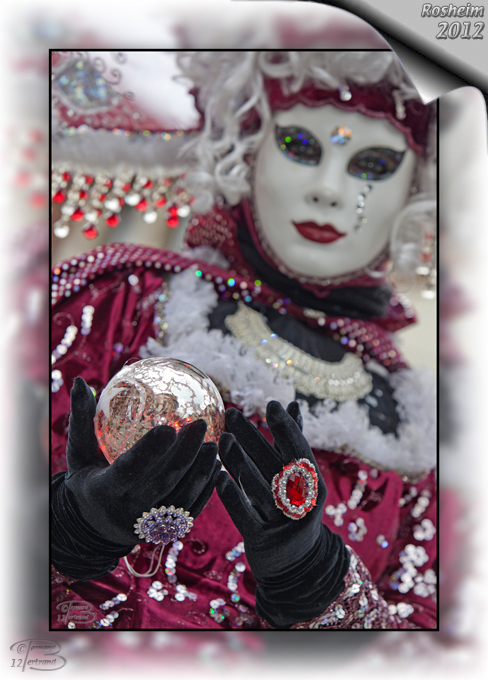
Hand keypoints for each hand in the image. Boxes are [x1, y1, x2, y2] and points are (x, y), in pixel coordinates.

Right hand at [52, 377, 219, 577]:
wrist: (95, 527)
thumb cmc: (88, 477)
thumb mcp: (79, 453)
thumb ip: (81, 420)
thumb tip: (78, 381)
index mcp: (104, 491)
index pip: (128, 470)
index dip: (149, 451)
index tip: (168, 428)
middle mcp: (128, 512)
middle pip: (163, 482)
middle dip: (185, 454)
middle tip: (200, 424)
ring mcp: (150, 525)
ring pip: (182, 499)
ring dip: (201, 472)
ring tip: (215, 445)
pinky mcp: (167, 532)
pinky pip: (191, 510)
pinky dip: (206, 489)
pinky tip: (218, 467)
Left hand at [216, 401, 348, 627]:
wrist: (297, 566)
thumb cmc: (294, 509)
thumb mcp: (300, 478)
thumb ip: (294, 441)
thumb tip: (294, 403)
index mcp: (313, 484)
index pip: (300, 451)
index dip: (286, 427)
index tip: (270, 403)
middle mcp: (301, 503)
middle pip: (275, 465)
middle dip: (253, 437)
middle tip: (231, 413)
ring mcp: (282, 523)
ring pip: (260, 488)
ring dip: (240, 462)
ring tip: (222, 438)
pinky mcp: (263, 541)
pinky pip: (246, 516)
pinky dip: (232, 496)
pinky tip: (217, 477)